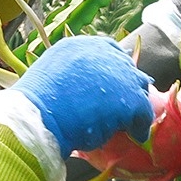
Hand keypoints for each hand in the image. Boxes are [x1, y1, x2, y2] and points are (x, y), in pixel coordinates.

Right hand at [12, 37, 154, 156]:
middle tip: (126, 104)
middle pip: (126, 66)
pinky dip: (140, 125)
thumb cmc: (37, 106)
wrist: (39, 118)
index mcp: (79, 45)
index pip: (108, 50)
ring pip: (137, 87)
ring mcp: (118, 73)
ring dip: (135, 104)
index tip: (113, 85)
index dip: (113, 70)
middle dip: (128, 84)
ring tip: (132, 121)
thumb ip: (72, 78)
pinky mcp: (129, 97)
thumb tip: (83, 90)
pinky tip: (136, 135)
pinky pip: (143, 111)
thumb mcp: (52, 79)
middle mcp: (102, 53)